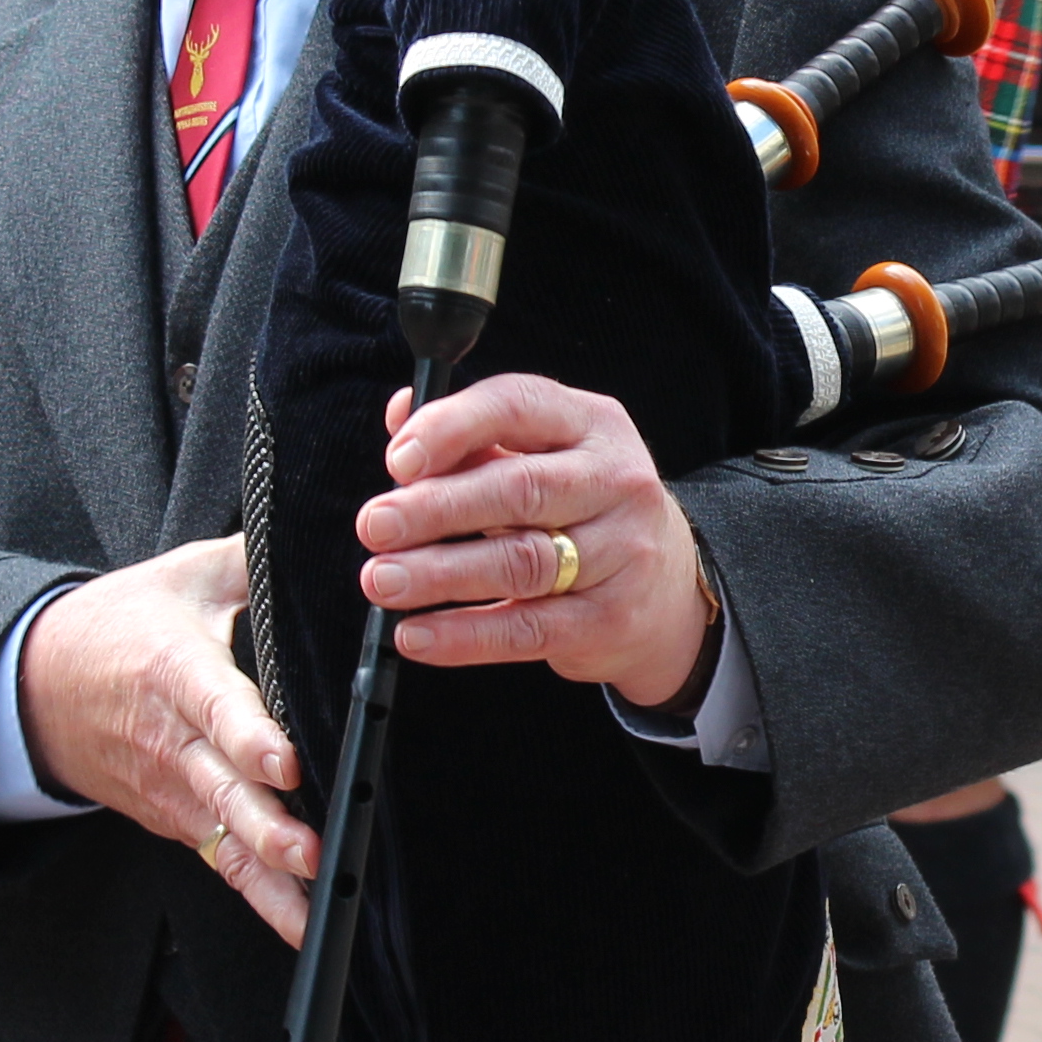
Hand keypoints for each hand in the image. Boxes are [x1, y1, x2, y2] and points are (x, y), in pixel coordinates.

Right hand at [16, 536, 313, 939]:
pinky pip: (222, 861)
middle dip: (268, 827)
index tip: (285, 761)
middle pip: (223, 790)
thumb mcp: (185, 574)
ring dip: (268, 878)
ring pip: (224, 837)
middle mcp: (173, 741)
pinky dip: (259, 897)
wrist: (40, 685)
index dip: (250, 737)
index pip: (217, 707)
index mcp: (176, 672)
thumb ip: (253, 559)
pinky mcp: (176, 820)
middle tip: (312, 853)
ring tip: (316, 911)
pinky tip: (302, 927)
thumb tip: (329, 539)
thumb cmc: (126, 622)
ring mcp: (172, 789)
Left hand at [354, 375, 714, 707]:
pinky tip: (417, 635)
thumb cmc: (582, 509)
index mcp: (592, 423)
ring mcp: (622, 552)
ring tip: (382, 580)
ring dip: (440, 573)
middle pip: (519, 490)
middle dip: (436, 508)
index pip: (518, 406)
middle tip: (374, 526)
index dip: (452, 429)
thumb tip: (400, 414)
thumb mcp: (542, 456)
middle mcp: (617, 481)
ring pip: (521, 562)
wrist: (667, 589)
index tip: (398, 461)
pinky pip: (528, 629)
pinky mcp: (611, 619)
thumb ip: (473, 438)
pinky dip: (465, 636)